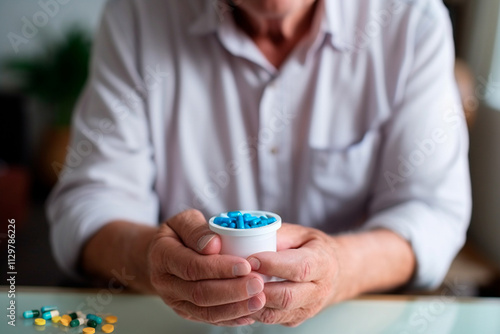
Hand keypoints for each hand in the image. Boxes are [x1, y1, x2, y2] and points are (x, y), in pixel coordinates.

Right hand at [147, 209, 266, 325]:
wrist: (164, 255)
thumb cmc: (178, 234)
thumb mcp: (183, 221)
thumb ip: (197, 229)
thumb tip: (213, 244)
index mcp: (162, 256)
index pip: (192, 266)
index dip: (219, 268)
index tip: (245, 265)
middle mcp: (166, 283)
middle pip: (200, 293)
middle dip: (232, 290)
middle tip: (257, 284)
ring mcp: (176, 301)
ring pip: (206, 311)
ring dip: (235, 308)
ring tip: (259, 299)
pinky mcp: (187, 313)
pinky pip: (210, 319)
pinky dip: (232, 318)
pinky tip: (251, 312)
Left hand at [247, 223, 339, 326]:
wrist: (335, 272)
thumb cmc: (312, 248)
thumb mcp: (299, 233)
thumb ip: (277, 235)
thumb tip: (250, 237)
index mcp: (322, 262)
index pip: (299, 268)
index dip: (273, 265)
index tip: (251, 259)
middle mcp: (318, 290)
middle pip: (287, 296)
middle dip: (259, 288)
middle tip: (238, 277)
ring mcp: (308, 308)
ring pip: (277, 313)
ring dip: (253, 302)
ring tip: (236, 288)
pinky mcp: (296, 319)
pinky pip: (272, 319)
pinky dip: (254, 311)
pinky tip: (242, 298)